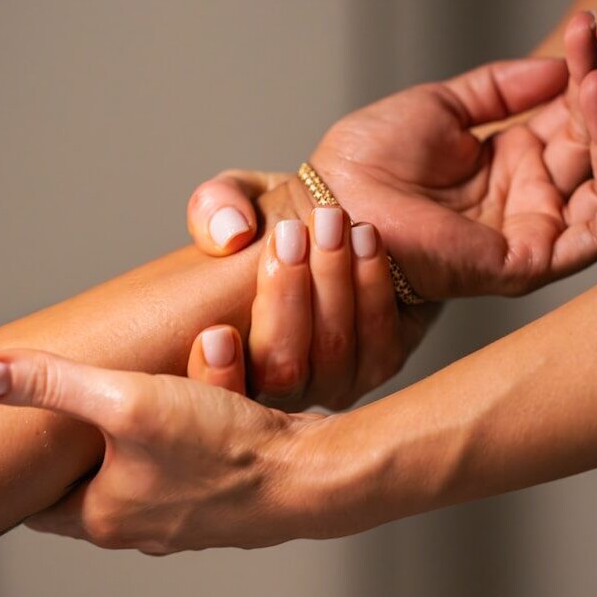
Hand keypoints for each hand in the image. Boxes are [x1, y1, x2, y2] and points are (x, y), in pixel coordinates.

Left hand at [0, 348, 329, 553]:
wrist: (309, 475)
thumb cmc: (223, 449)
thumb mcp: (127, 399)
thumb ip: (52, 383)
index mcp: (105, 515)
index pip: (42, 503)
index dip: (32, 470)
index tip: (24, 447)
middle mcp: (143, 528)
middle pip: (96, 482)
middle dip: (95, 439)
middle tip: (91, 404)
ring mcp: (187, 522)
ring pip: (148, 471)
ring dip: (148, 433)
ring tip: (155, 392)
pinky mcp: (226, 507)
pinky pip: (192, 469)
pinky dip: (190, 440)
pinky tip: (206, 408)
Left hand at [188, 11, 596, 298]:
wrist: (332, 201)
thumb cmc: (367, 163)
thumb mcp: (442, 106)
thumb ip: (501, 87)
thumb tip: (557, 67)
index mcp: (510, 162)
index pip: (575, 114)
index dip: (592, 70)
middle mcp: (529, 197)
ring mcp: (532, 230)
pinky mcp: (527, 261)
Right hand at [189, 208, 431, 410]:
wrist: (354, 206)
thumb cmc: (283, 215)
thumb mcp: (241, 198)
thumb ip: (213, 206)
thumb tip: (229, 233)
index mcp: (233, 359)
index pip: (216, 398)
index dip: (215, 378)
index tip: (217, 332)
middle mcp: (283, 384)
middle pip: (279, 371)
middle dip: (283, 299)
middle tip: (289, 233)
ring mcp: (335, 379)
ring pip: (330, 350)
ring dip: (330, 281)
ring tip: (330, 221)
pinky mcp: (382, 361)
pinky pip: (378, 337)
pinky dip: (371, 285)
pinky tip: (364, 237)